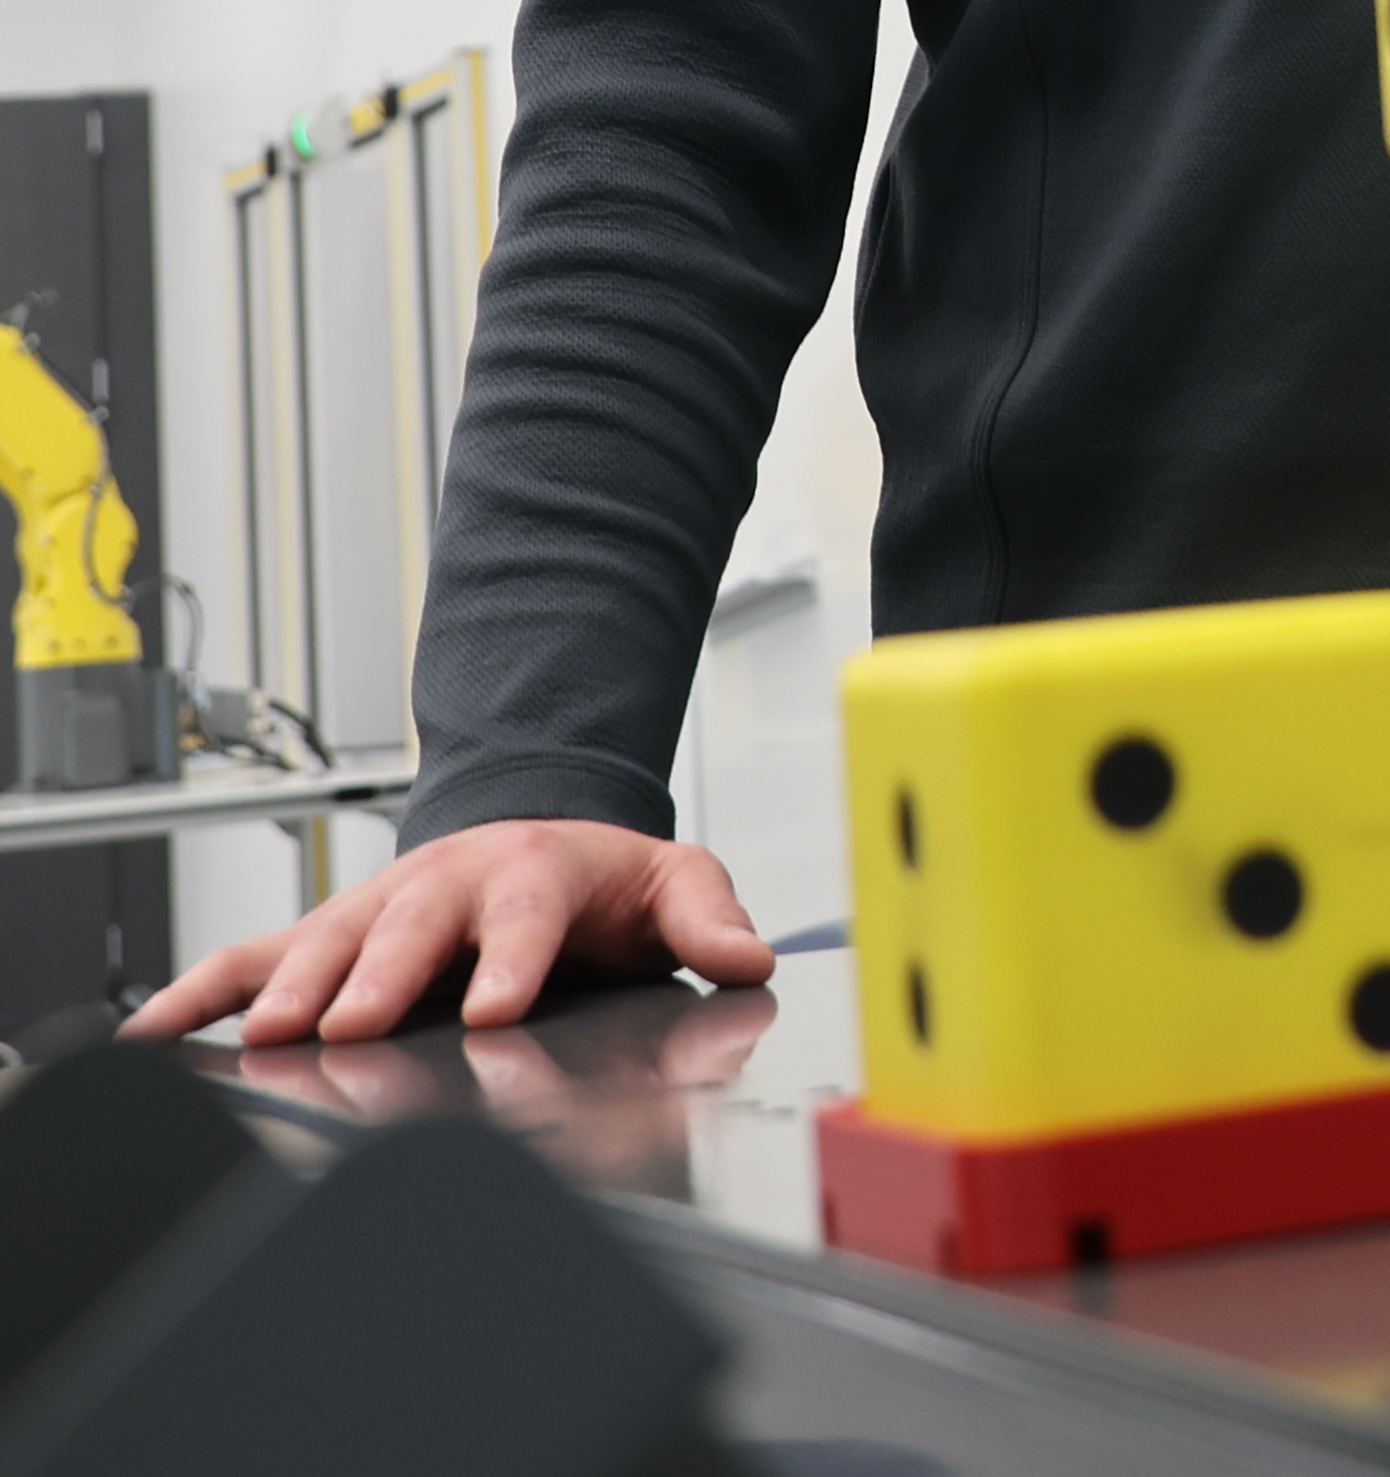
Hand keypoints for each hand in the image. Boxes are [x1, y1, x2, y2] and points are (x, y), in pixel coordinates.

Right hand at [121, 820, 773, 1046]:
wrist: (541, 832)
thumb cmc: (600, 876)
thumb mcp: (671, 882)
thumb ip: (708, 914)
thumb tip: (752, 956)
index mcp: (535, 870)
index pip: (527, 913)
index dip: (513, 961)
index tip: (497, 1008)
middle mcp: (449, 881)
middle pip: (413, 926)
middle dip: (382, 975)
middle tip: (353, 1025)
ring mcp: (383, 905)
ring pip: (329, 939)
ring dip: (294, 986)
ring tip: (264, 1037)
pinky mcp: (331, 934)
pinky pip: (255, 956)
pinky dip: (203, 990)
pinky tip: (157, 1030)